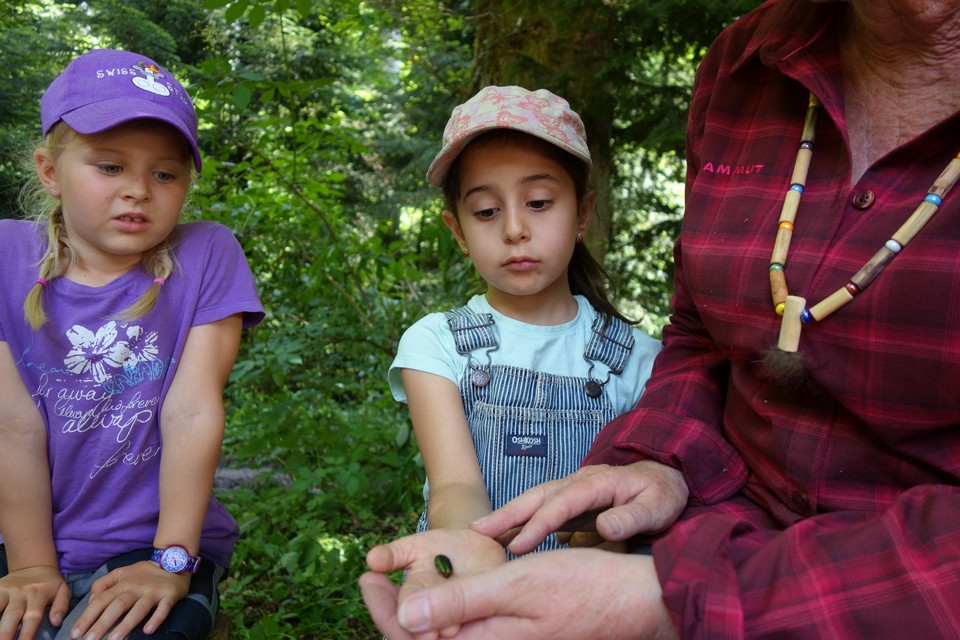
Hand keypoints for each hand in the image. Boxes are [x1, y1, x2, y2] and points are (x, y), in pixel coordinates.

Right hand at [0, 566, 69, 639]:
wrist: (34, 566)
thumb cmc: (49, 584)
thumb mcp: (62, 590)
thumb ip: (61, 606)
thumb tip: (56, 622)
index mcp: (38, 596)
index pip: (32, 617)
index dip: (26, 633)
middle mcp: (21, 594)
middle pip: (11, 615)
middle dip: (5, 632)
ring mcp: (6, 591)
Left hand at [70, 561, 189, 639]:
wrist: (174, 559)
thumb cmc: (145, 572)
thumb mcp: (121, 572)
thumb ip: (103, 584)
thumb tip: (91, 601)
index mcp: (122, 583)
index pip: (101, 600)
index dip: (87, 616)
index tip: (75, 633)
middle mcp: (136, 587)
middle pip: (117, 606)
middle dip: (102, 624)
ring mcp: (153, 592)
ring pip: (138, 608)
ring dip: (126, 624)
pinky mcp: (169, 595)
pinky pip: (163, 609)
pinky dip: (156, 619)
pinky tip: (148, 630)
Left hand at [364, 547, 677, 639]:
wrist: (639, 602)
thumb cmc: (584, 588)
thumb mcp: (517, 586)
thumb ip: (461, 602)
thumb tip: (404, 618)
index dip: (381, 612)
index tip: (365, 576)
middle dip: (391, 614)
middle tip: (370, 576)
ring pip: (445, 639)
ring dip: (415, 614)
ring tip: (394, 581)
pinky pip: (469, 633)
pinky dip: (446, 614)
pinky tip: (441, 588)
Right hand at [472, 460, 687, 554]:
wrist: (667, 478)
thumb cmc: (663, 493)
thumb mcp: (658, 505)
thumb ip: (633, 517)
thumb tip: (605, 527)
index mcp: (598, 482)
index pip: (562, 503)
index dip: (539, 524)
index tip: (519, 546)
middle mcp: (580, 482)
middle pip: (538, 496)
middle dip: (506, 514)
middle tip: (477, 532)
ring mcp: (574, 490)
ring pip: (535, 502)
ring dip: (508, 517)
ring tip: (481, 534)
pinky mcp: (573, 502)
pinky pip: (544, 511)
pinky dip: (523, 522)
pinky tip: (508, 539)